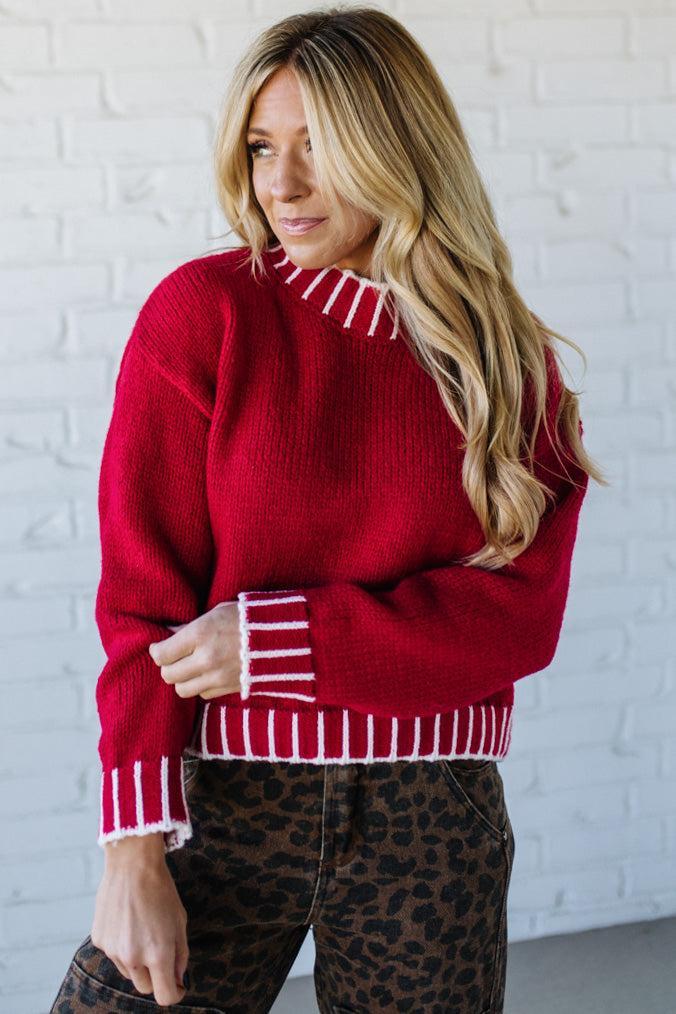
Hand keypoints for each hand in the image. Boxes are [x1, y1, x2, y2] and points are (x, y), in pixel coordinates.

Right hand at [92, 837, 187, 1005]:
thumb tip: (176, 978)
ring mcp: (113, 950)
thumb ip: (180, 955)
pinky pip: (113, 954)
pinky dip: (121, 946)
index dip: (175, 992)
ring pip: (128, 972)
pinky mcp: (99, 940)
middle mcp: (133, 957)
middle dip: (155, 976)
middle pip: (145, 987)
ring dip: (137, 961)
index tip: (177, 985)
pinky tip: (127, 921)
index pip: (165, 996)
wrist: (132, 865)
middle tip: (160, 952)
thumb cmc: (160, 890)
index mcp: (158, 953)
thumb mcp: (180, 921)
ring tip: (142, 929)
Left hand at [148, 600, 240, 699]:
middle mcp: (206, 658)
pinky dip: (202, 686)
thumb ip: (190, 625)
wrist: (284, 636)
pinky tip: (209, 673)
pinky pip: (203, 695)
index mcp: (200, 634)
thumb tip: (168, 633)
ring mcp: (218, 677)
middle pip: (169, 675)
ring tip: (191, 668)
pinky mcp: (229, 688)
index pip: (162, 654)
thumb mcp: (217, 611)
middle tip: (175, 657)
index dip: (157, 651)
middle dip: (168, 666)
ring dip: (183, 679)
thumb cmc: (248, 617)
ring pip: (182, 690)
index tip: (159, 647)